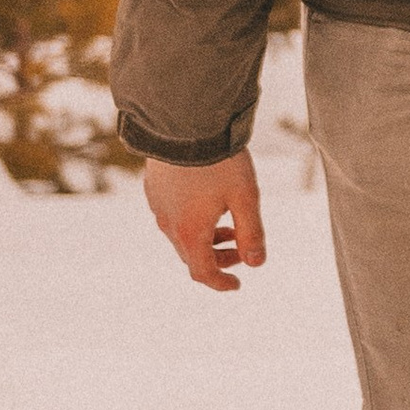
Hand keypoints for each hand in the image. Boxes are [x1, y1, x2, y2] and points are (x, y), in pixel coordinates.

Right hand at [144, 152, 268, 294]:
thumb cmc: (220, 162)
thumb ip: (252, 233)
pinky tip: (209, 201)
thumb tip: (256, 263)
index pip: (203, 272)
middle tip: (241, 251)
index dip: (221, 282)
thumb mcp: (245, 198)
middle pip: (192, 254)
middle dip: (218, 258)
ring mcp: (158, 205)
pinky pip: (172, 213)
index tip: (236, 285)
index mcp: (189, 232)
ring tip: (229, 225)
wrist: (184, 123)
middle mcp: (168, 223)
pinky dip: (192, 219)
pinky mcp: (154, 187)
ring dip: (206, 238)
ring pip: (181, 234)